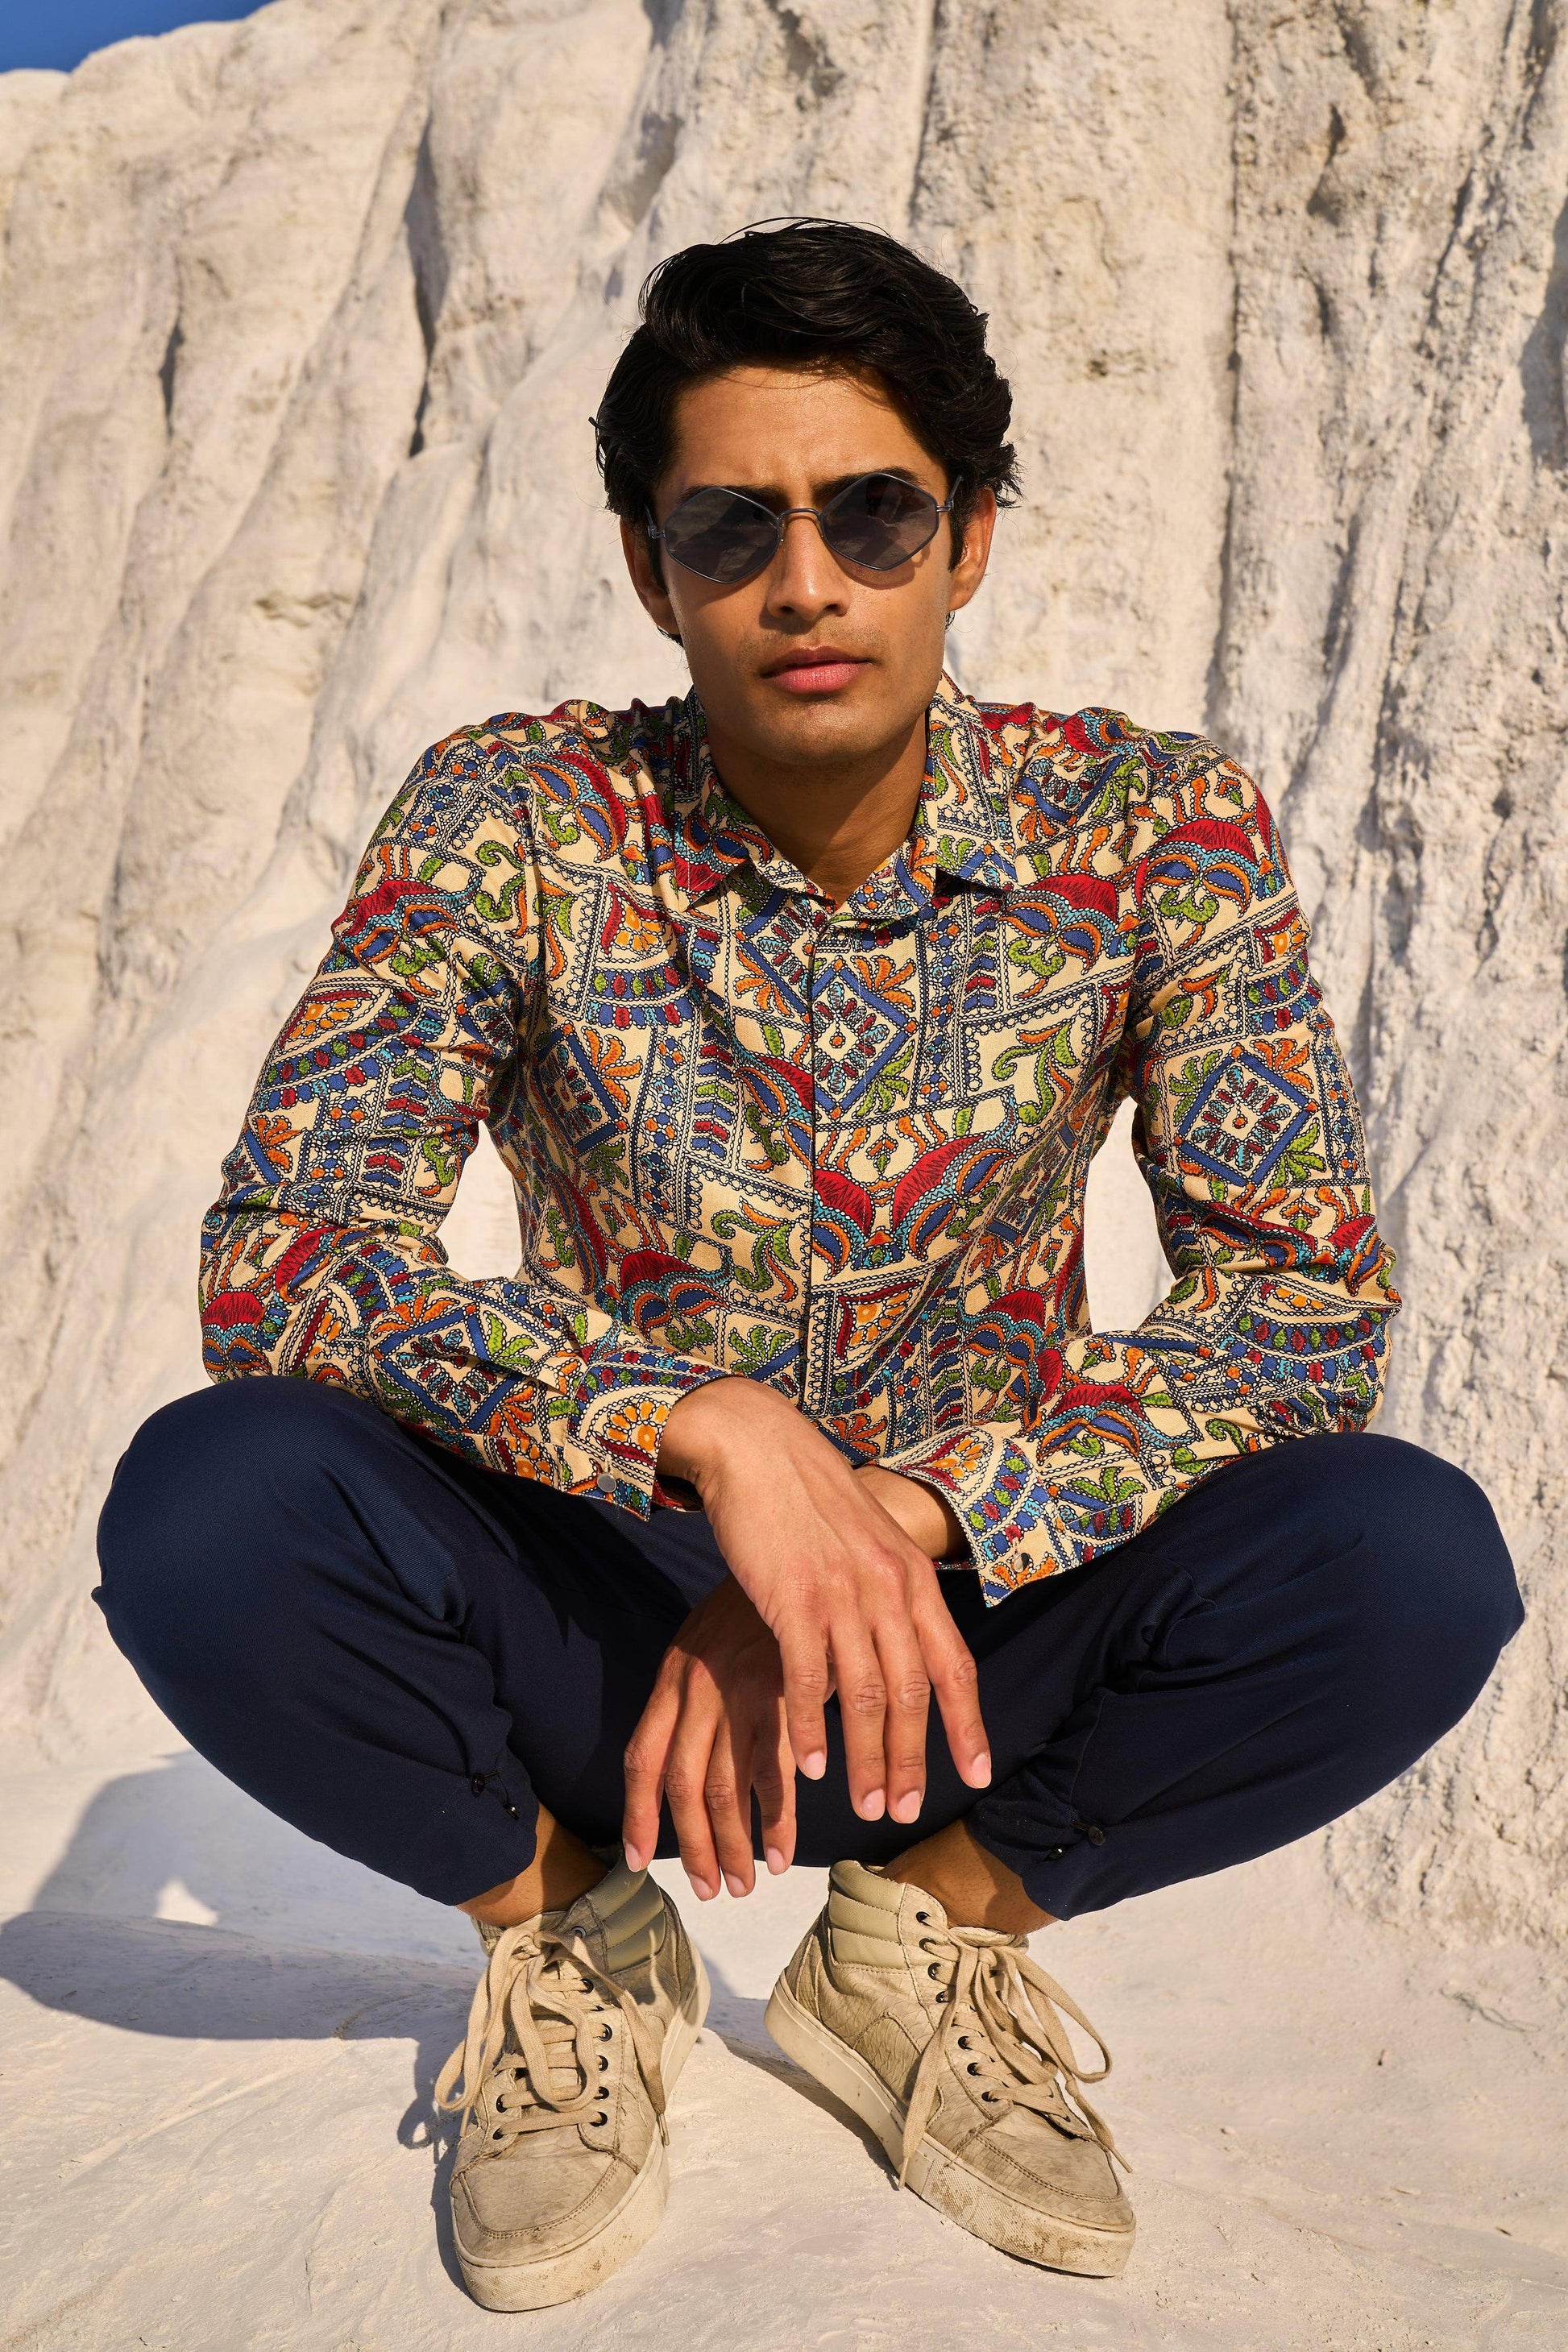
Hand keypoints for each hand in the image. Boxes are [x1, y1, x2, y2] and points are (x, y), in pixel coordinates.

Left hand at [621, 1575, 792, 1897]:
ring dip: (733, 1843)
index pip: (641, 1759)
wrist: (797, 1548)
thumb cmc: (755, 1606)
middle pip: (682, 1786)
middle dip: (692, 1845)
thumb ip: (696, 1699)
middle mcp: (696, 1689)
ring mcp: (737, 1691)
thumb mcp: (707, 1645)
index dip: (637, 1814)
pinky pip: (775, 1769)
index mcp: (672, 1679)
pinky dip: (778, 1816)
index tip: (635, 1857)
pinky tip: (783, 1849)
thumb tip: (689, 1763)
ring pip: (725, 1786)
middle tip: (707, 1888)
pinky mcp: (780, 1691)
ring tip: (744, 1882)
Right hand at [651, 1380, 990, 1844]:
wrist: (760, 1449)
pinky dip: (811, 1730)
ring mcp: (843, 1593)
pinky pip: (810, 1680)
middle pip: (913, 1693)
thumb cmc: (811, 1501)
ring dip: (867, 1759)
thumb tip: (909, 1649)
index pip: (955, 1665)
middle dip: (913, 1760)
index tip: (978, 1775)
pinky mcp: (794, 1598)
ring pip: (866, 1696)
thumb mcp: (872, 1543)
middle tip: (904, 1812)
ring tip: (866, 1805)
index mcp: (914, 1577)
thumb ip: (893, 1594)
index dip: (967, 1725)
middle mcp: (890, 1588)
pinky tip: (807, 1769)